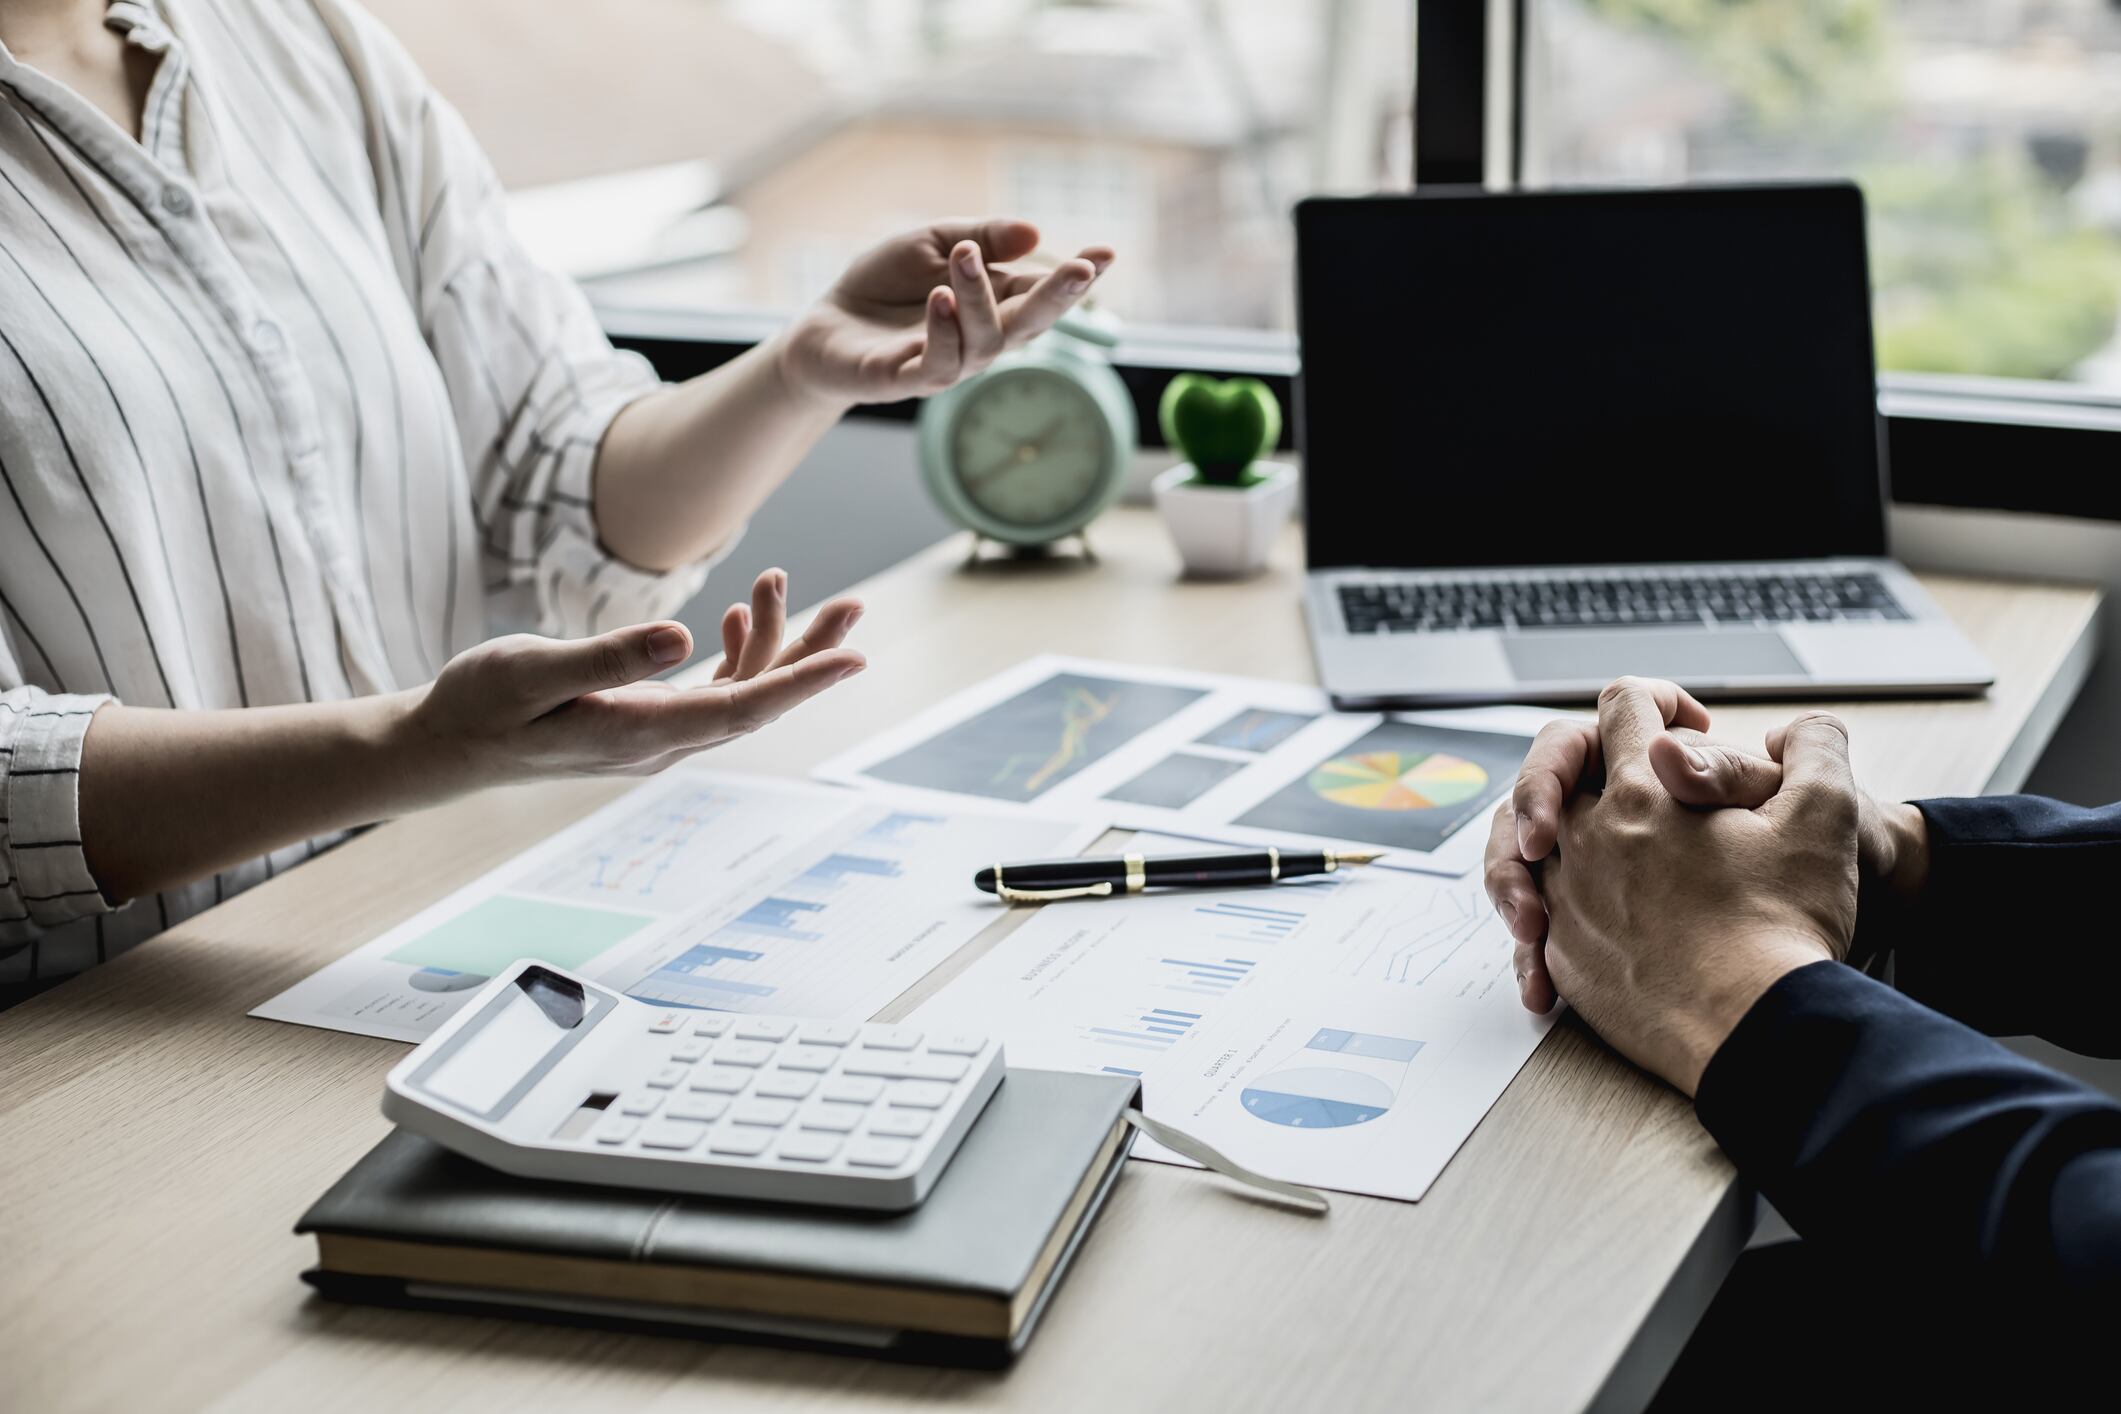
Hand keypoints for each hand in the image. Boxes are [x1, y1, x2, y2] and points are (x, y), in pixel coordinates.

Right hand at [406, 568, 864, 789]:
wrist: (447, 746)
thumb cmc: (479, 704)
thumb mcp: (531, 670)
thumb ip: (608, 657)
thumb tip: (683, 639)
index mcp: (637, 733)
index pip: (740, 709)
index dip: (800, 683)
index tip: (853, 658)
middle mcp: (659, 744)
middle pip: (756, 702)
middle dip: (809, 655)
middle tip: (854, 609)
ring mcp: (656, 736)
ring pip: (738, 694)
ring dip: (773, 643)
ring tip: (790, 584)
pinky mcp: (645, 722)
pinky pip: (710, 693)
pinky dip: (733, 653)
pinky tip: (734, 614)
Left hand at [776, 218, 1114, 404]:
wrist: (822, 325)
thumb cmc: (883, 286)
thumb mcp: (932, 242)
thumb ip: (981, 237)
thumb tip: (1034, 232)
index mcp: (994, 303)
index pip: (1043, 290)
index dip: (1078, 276)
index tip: (1109, 252)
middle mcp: (981, 339)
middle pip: (1031, 324)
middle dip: (1060, 298)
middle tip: (1081, 268)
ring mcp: (948, 363)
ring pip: (986, 342)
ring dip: (980, 298)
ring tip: (962, 257)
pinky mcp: (908, 381)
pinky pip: (939, 365)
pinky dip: (943, 331)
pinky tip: (939, 299)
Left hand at [1533, 681, 1864, 1094]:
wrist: (1757, 1028)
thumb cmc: (1789, 924)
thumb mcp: (1826, 815)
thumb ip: (1815, 749)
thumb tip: (1802, 729)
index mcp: (1643, 789)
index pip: (1622, 708)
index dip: (1656, 702)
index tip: (1688, 726)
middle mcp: (1588, 837)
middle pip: (1558, 769)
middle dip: (1591, 763)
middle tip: (1632, 784)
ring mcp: (1568, 897)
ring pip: (1535, 842)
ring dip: (1561, 835)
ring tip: (1605, 853)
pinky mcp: (1563, 955)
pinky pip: (1537, 915)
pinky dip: (1553, 907)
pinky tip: (1595, 921)